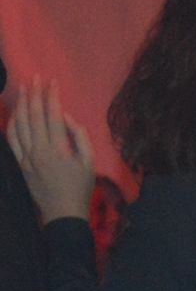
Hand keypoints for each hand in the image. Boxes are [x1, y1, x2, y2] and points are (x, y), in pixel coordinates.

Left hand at [6, 82, 94, 222]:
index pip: (53, 116)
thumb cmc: (80, 188)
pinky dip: (13, 122)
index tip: (52, 82)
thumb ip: (80, 137)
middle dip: (35, 94)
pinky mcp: (20, 162)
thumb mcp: (89, 163)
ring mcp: (27, 156)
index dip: (52, 97)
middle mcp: (39, 150)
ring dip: (22, 104)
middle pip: (34, 116)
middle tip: (35, 78)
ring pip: (20, 124)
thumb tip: (67, 117)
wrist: (63, 213)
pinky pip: (12, 138)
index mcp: (58, 150)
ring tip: (24, 89)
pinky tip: (16, 112)